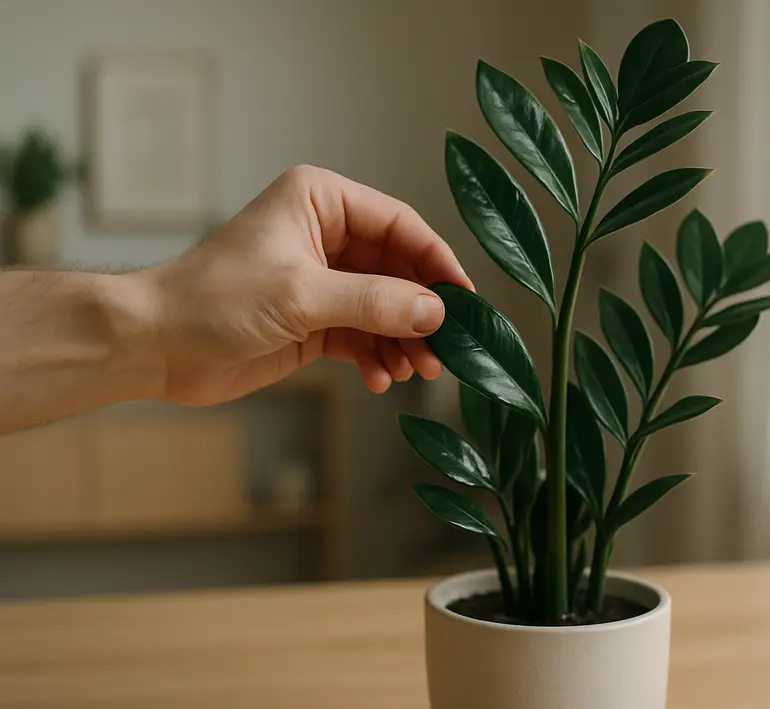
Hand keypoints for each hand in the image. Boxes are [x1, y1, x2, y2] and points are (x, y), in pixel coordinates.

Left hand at [139, 165, 472, 404]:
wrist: (156, 346)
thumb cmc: (213, 300)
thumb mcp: (301, 296)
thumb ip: (374, 302)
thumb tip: (435, 312)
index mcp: (321, 202)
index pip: (399, 225)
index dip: (436, 262)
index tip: (464, 299)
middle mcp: (326, 235)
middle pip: (399, 270)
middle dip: (421, 312)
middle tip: (446, 349)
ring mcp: (322, 280)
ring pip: (386, 307)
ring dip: (404, 340)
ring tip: (417, 370)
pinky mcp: (314, 320)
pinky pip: (364, 335)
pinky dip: (378, 357)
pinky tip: (382, 379)